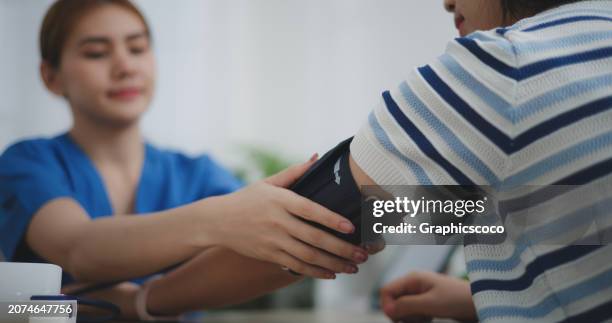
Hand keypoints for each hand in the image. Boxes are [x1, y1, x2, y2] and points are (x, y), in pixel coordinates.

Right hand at [209, 156, 368, 278]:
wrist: (217, 221)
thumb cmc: (247, 198)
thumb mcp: (268, 182)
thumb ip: (294, 172)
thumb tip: (316, 157)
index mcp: (280, 201)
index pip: (310, 210)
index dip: (332, 219)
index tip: (352, 227)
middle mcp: (278, 222)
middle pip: (314, 237)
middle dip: (341, 248)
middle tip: (362, 254)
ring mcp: (273, 241)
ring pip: (308, 255)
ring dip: (333, 263)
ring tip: (353, 267)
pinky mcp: (270, 255)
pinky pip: (296, 266)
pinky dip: (315, 272)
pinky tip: (332, 273)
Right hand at [380, 271, 476, 322]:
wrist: (479, 302)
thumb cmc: (457, 300)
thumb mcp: (430, 304)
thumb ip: (407, 305)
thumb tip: (387, 310)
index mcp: (412, 279)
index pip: (386, 291)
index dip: (388, 306)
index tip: (398, 319)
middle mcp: (413, 284)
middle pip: (393, 300)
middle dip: (399, 314)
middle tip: (415, 320)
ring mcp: (420, 292)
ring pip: (402, 308)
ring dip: (408, 318)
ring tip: (424, 320)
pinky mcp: (426, 301)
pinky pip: (412, 312)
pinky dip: (416, 318)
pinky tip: (427, 319)